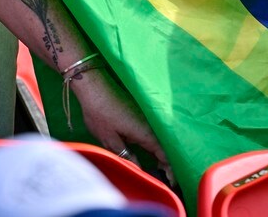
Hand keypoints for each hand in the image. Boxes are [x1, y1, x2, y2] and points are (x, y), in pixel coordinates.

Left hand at [71, 66, 172, 181]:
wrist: (95, 87)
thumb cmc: (101, 113)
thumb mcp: (110, 139)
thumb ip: (126, 156)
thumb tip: (138, 169)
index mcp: (145, 132)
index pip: (164, 153)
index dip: (170, 167)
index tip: (172, 181)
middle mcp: (150, 123)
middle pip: (165, 145)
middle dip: (169, 162)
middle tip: (168, 179)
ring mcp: (146, 116)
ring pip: (160, 138)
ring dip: (163, 152)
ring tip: (161, 169)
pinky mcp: (140, 113)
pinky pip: (154, 131)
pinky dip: (156, 143)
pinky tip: (152, 152)